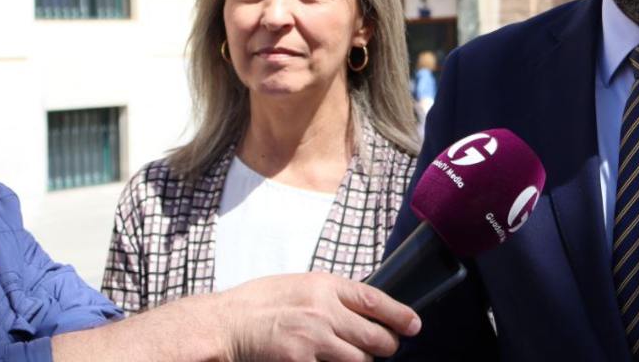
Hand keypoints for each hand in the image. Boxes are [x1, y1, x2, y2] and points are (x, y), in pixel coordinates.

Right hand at [220, 271, 420, 361]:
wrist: (224, 325)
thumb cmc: (259, 303)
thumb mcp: (300, 285)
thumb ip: (331, 296)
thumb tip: (362, 308)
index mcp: (324, 286)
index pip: (375, 300)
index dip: (399, 314)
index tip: (414, 324)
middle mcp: (323, 311)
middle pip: (374, 336)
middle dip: (387, 345)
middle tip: (388, 346)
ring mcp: (313, 340)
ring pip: (359, 360)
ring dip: (362, 361)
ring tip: (356, 357)